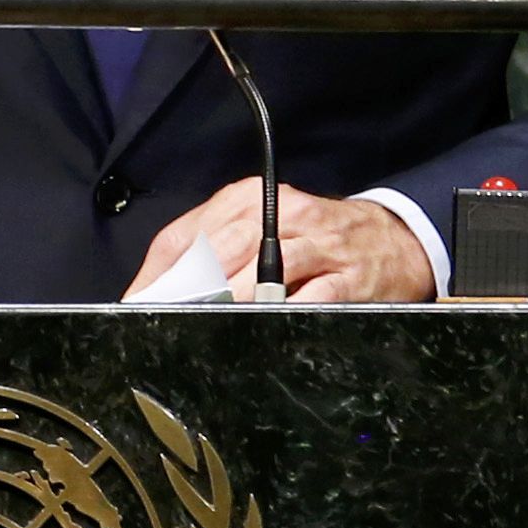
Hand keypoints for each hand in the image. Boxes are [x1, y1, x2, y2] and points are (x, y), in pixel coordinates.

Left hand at [128, 180, 436, 302]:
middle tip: (165, 320)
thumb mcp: (259, 226)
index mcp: (248, 198)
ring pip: (264, 270)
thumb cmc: (312, 237)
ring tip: (206, 325)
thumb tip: (156, 293)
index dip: (155, 276)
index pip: (186, 234)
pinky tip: (264, 328)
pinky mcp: (347, 276)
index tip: (135, 305)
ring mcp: (317, 244)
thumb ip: (209, 252)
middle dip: (186, 290)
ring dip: (231, 301)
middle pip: (221, 249)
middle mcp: (280, 213)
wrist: (392, 239)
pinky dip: (284, 313)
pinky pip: (310, 297)